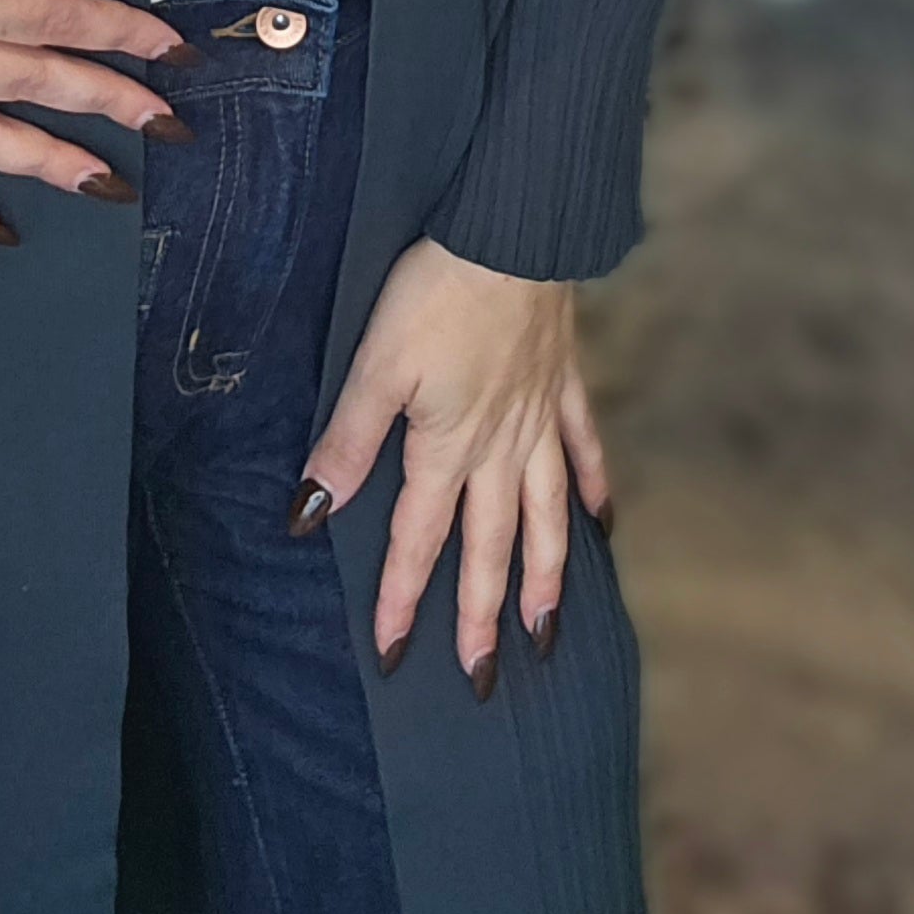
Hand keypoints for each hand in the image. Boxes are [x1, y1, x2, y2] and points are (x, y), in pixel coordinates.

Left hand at [291, 240, 611, 690]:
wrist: (514, 233)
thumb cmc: (436, 292)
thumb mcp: (376, 366)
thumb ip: (348, 443)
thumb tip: (310, 513)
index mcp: (448, 448)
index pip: (418, 540)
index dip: (402, 600)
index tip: (392, 656)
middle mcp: (502, 448)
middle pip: (491, 548)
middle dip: (482, 618)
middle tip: (482, 681)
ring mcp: (540, 418)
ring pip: (548, 516)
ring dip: (546, 577)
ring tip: (546, 630)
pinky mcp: (564, 382)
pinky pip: (584, 450)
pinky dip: (594, 490)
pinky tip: (603, 524)